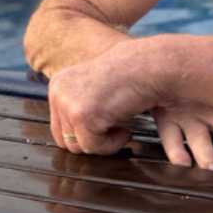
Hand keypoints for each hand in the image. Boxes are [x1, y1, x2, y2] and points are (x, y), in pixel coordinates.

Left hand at [46, 38, 163, 155]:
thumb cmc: (135, 77)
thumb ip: (83, 110)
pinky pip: (93, 147)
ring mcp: (68, 102)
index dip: (87, 132)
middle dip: (94, 139)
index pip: (60, 127)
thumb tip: (79, 129)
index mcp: (60, 84)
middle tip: (117, 126)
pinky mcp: (82, 114)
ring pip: (79, 146)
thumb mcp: (100, 91)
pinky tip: (126, 127)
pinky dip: (113, 144)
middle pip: (65, 140)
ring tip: (122, 124)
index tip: (108, 124)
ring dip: (104, 142)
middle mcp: (58, 91)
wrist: (153, 65)